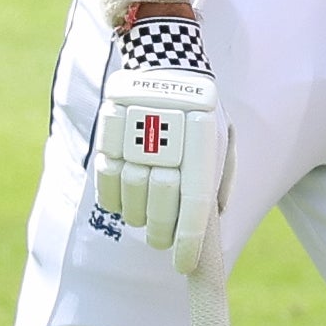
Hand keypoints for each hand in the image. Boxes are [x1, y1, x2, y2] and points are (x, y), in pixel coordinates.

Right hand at [91, 14, 221, 278]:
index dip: (188, 240)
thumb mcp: (219, 137)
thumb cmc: (198, 111)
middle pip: (160, 201)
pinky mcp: (109, 128)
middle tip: (160, 241)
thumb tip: (211, 224)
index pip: (194, 202)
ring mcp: (135, 131)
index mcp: (202, 137)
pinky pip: (106, 176)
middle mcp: (168, 135)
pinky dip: (113, 199)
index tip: (182, 266)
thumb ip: (217, 179)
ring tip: (143, 219)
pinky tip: (122, 204)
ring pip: (131, 192)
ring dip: (137, 215)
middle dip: (160, 231)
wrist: (166, 59)